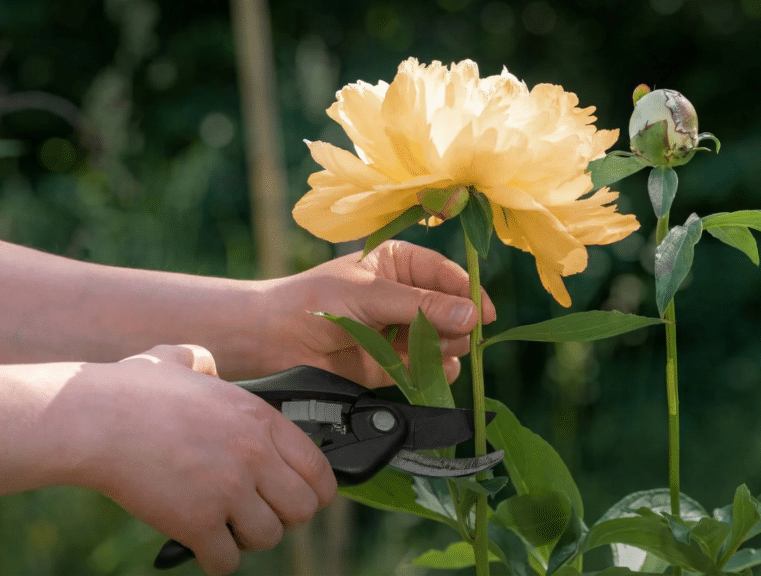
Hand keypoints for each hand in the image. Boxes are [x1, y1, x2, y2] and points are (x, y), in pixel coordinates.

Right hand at [71, 345, 335, 574]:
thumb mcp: (180, 359)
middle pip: (303, 508)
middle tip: (260, 514)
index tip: (299, 496)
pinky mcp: (196, 521)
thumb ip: (204, 362)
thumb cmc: (129, 391)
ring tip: (228, 528)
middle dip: (284, 517)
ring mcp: (227, 489)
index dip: (314, 490)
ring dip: (249, 539)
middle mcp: (254, 454)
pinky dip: (216, 559)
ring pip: (269, 537)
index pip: (318, 468)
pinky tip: (202, 545)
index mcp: (260, 419)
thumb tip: (206, 365)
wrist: (91, 419)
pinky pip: (227, 560)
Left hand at [261, 240, 496, 387]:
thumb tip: (472, 316)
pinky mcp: (391, 365)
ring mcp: (399, 331)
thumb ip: (422, 306)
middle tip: (456, 337)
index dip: (469, 293)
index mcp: (400, 263)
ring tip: (435, 352)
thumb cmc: (316, 300)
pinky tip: (433, 372)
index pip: (447, 275)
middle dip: (457, 325)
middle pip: (451, 310)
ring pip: (442, 342)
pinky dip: (432, 372)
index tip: (486, 315)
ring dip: (445, 349)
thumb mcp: (372, 294)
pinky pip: (425, 369)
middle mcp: (404, 296)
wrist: (274, 340)